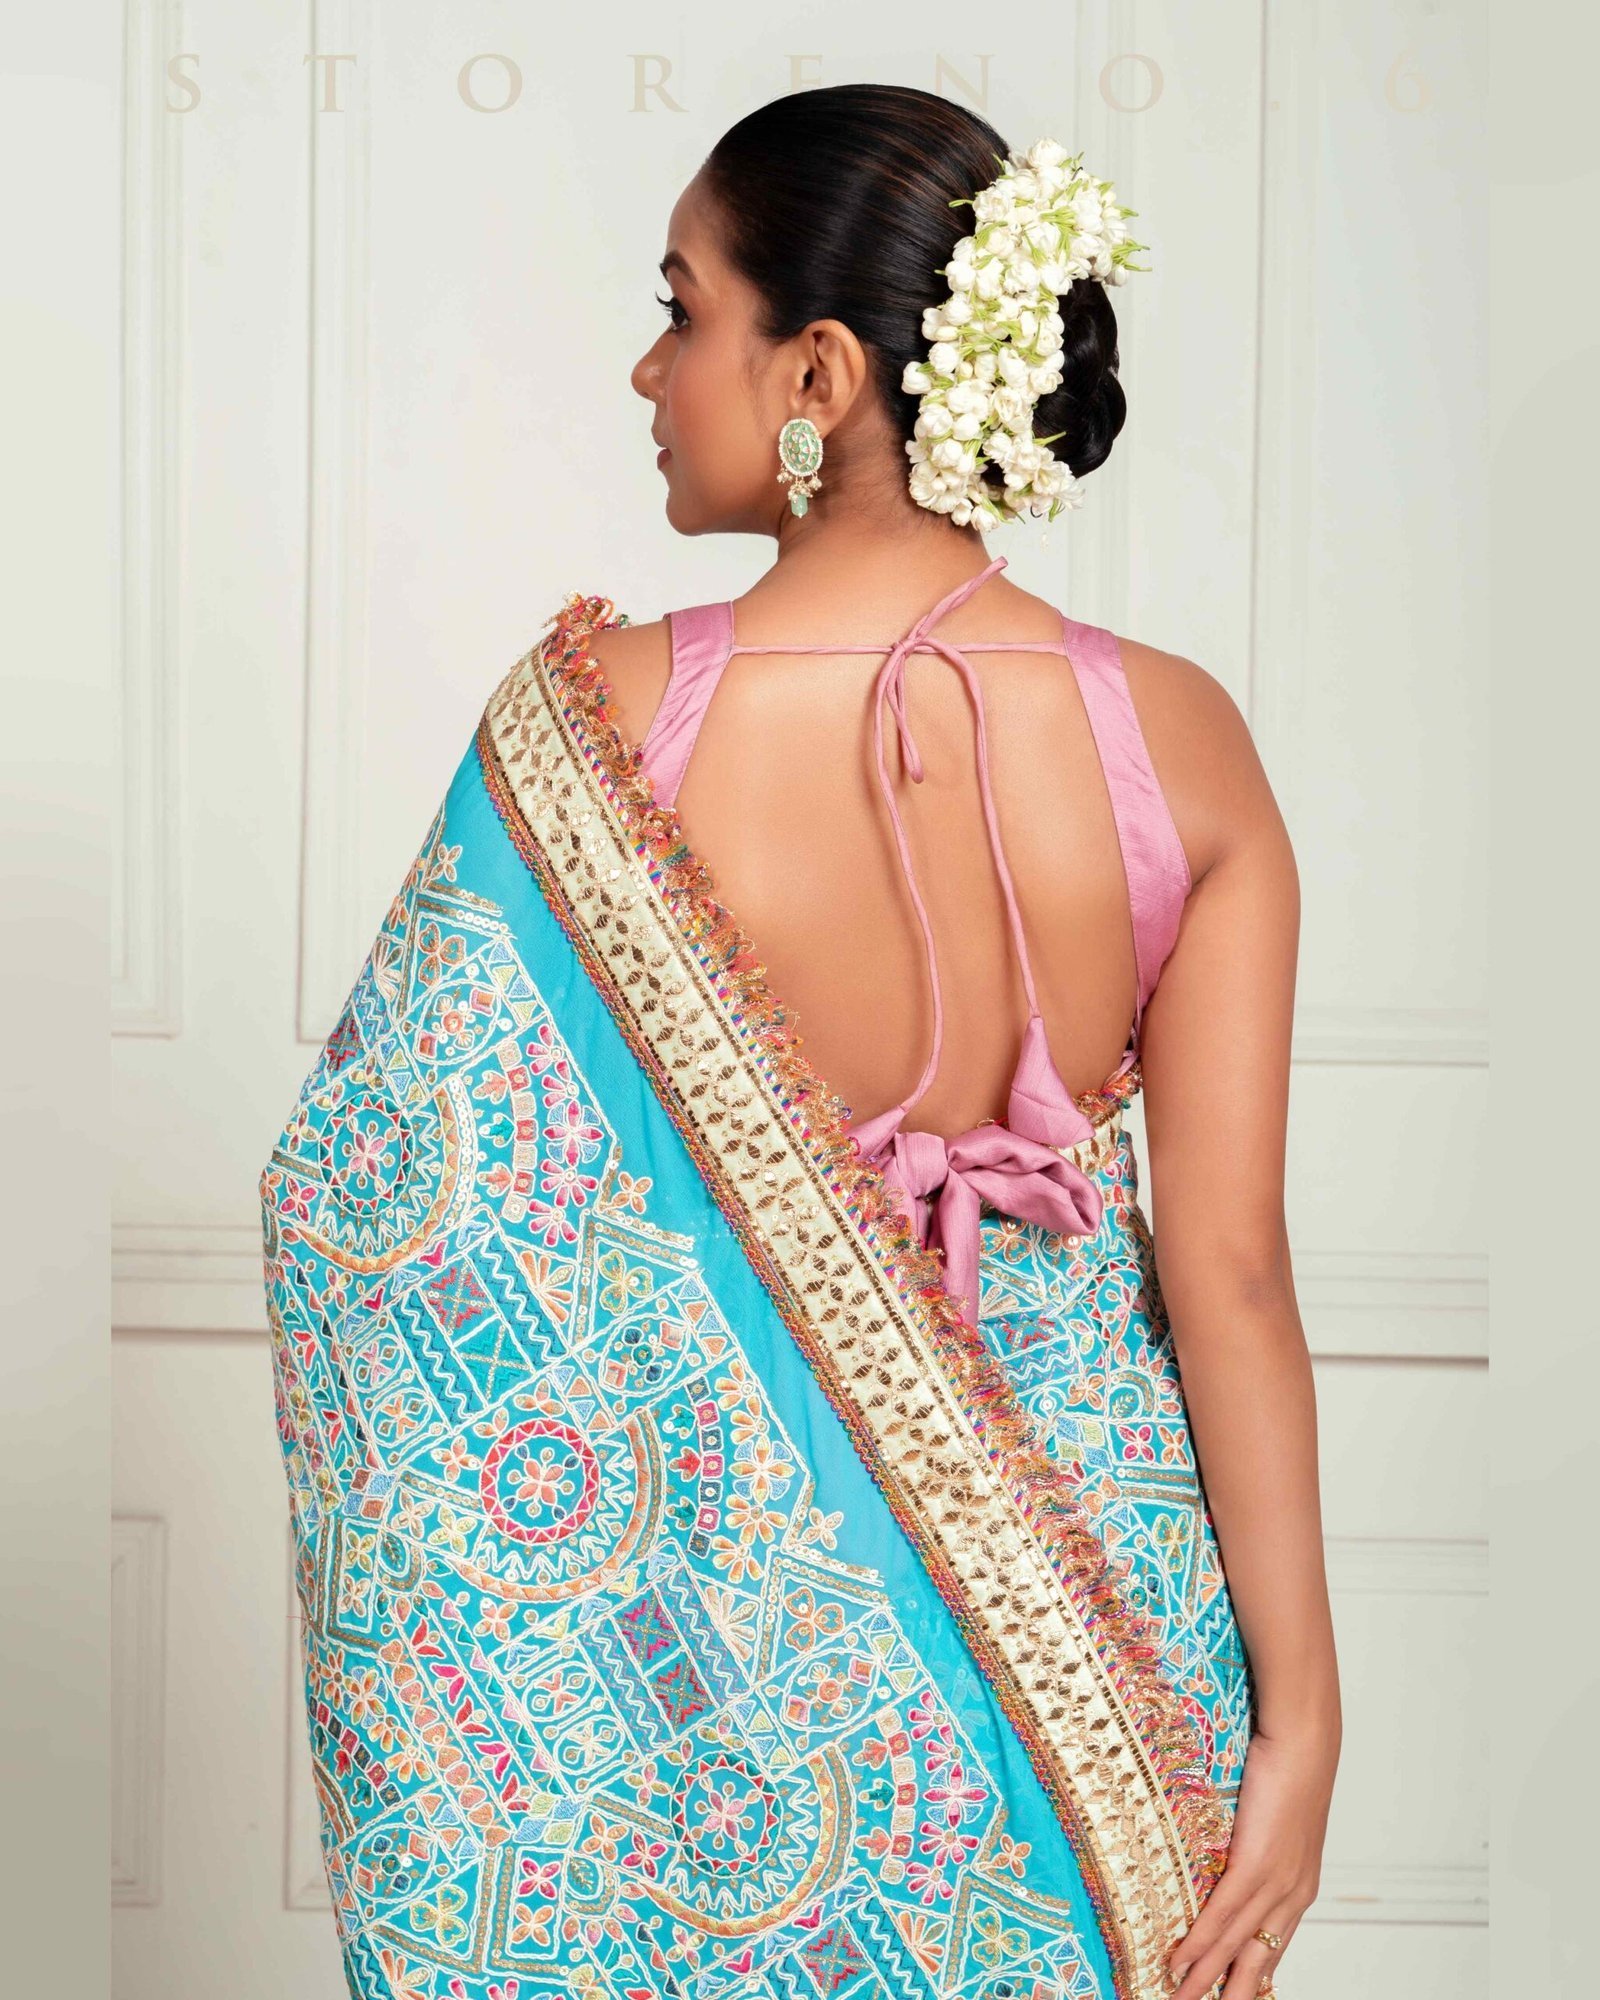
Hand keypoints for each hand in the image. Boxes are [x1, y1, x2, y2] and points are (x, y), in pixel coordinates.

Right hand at [1164, 1719, 1336, 1999]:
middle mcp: (1291, 1894)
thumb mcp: (1273, 1818)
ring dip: (1205, 1976)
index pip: (1272, 1946)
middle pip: (1256, 1958)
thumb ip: (1256, 1845)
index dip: (1250, 1976)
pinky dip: (1202, 1942)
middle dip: (1230, 1991)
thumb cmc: (1286, 1767)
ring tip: (1180, 1997)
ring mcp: (1275, 1882)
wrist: (1303, 1740)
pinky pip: (1224, 1913)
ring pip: (1236, 1944)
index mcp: (1299, 1887)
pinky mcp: (1257, 1864)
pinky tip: (1182, 1961)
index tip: (1231, 1995)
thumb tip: (1227, 1855)